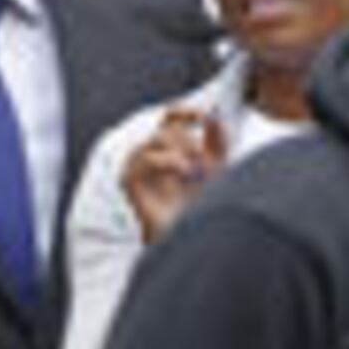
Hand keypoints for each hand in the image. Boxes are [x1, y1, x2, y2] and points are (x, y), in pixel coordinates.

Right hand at [119, 106, 227, 241]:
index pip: (170, 118)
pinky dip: (166, 161)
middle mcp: (151, 156)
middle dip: (188, 141)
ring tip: (194, 169)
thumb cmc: (202, 205)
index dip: (184, 111)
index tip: (203, 115)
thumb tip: (213, 113)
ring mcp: (138, 168)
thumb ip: (217, 139)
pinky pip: (144, 159)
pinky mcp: (130, 182)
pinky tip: (183, 172)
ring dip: (178, 150)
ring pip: (154, 140)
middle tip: (203, 160)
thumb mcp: (218, 166)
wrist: (190, 237)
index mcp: (170, 149)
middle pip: (165, 129)